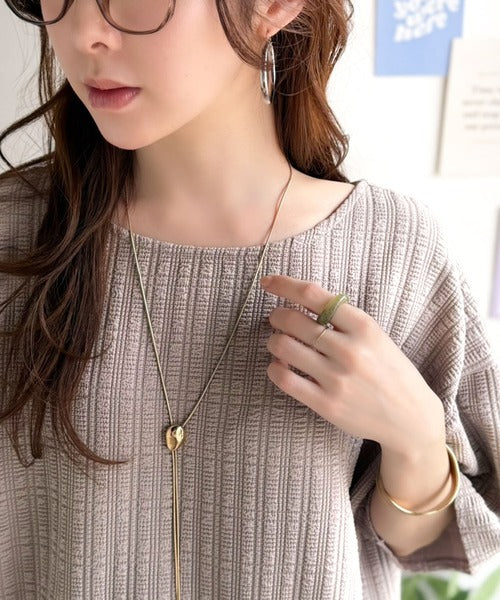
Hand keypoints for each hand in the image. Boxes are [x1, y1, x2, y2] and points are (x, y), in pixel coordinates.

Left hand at [260, 274, 445, 457]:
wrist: (411, 418)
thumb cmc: (390, 372)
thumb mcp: (376, 336)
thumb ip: (343, 320)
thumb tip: (300, 300)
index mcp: (363, 326)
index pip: (312, 294)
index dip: (283, 284)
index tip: (267, 282)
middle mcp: (349, 350)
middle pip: (292, 320)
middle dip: (277, 317)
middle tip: (277, 320)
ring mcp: (337, 378)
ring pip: (282, 347)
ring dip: (274, 341)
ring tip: (280, 344)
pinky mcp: (326, 404)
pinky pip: (284, 379)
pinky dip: (274, 368)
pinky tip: (280, 367)